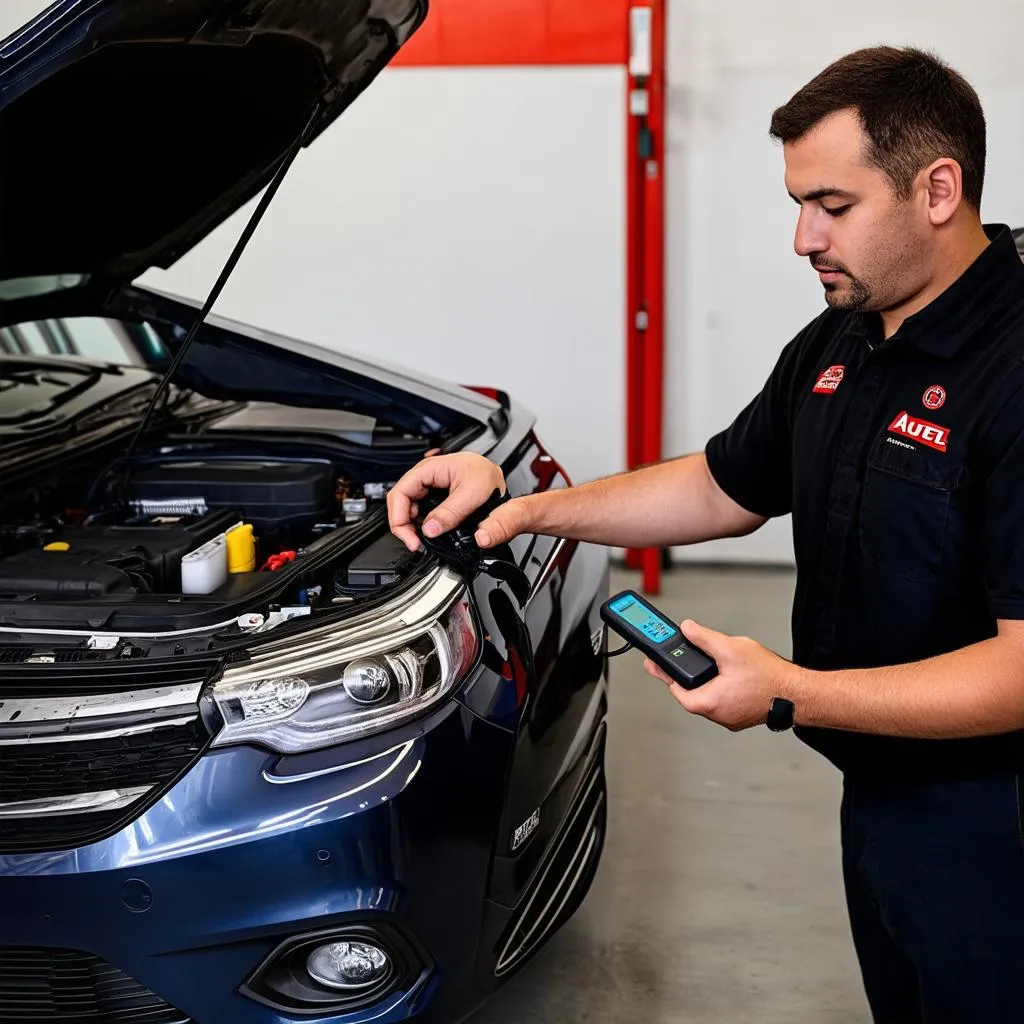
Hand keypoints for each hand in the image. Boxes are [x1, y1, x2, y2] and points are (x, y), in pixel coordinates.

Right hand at [387, 452, 529, 551]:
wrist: (499, 477)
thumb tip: (430, 530)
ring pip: (408, 508)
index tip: (411, 539)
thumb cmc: (488, 475)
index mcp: (430, 468)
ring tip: (422, 542)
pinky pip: (419, 511)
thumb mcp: (472, 495)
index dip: (399, 519)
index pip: (399, 493)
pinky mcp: (433, 495)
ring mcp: (428, 485)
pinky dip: (421, 524)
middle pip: (400, 503)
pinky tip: (429, 533)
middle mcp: (425, 475)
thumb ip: (450, 513)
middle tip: (416, 544)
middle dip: (404, 526)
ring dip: (412, 527)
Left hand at [642, 620, 800, 730]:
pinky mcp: (743, 714)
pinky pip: (723, 699)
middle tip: (670, 661)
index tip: (654, 664)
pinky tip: (722, 672)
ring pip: (708, 696)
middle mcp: (719, 715)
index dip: (665, 675)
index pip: (677, 691)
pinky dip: (718, 685)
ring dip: (702, 680)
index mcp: (710, 702)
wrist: (799, 693)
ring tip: (699, 663)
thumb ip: (703, 638)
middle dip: (683, 675)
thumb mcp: (730, 648)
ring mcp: (732, 717)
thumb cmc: (770, 677)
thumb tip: (686, 629)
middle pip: (691, 694)